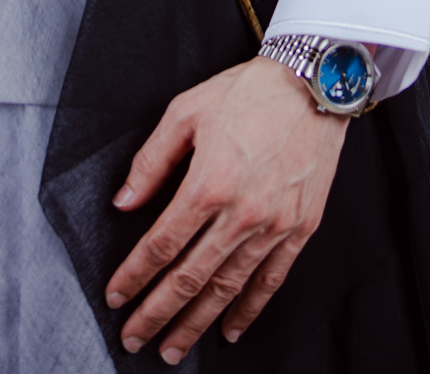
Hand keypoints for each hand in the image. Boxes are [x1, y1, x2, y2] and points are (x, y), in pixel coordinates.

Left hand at [106, 57, 346, 360]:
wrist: (314, 83)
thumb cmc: (248, 92)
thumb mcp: (186, 111)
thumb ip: (151, 161)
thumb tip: (123, 202)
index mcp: (208, 183)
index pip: (161, 244)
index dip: (134, 275)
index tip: (116, 297)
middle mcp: (241, 213)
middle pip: (189, 278)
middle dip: (156, 313)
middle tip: (134, 339)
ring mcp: (274, 225)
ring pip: (227, 288)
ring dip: (196, 323)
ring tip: (173, 347)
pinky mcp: (300, 228)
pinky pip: (271, 280)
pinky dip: (248, 310)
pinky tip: (230, 328)